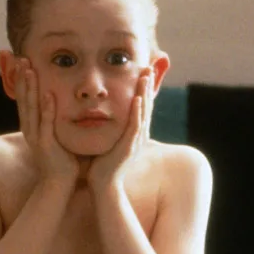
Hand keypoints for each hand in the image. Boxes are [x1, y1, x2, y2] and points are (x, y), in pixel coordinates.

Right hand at [14, 58, 78, 186]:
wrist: (60, 184)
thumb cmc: (62, 160)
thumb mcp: (55, 135)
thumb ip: (55, 121)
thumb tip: (60, 106)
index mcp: (32, 126)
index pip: (25, 99)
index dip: (22, 80)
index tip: (22, 62)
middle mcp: (30, 129)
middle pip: (24, 99)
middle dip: (22, 78)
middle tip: (20, 57)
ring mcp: (36, 136)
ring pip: (31, 107)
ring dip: (30, 87)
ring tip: (29, 69)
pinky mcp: (46, 144)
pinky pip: (46, 123)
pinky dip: (47, 108)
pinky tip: (48, 94)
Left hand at [87, 68, 153, 190]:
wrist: (104, 186)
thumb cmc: (103, 165)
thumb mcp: (109, 141)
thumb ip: (110, 129)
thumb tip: (103, 116)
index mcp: (134, 132)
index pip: (141, 106)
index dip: (144, 89)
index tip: (144, 72)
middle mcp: (138, 134)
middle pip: (146, 105)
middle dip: (148, 86)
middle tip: (150, 67)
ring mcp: (135, 140)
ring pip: (143, 112)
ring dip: (145, 93)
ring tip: (146, 77)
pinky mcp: (129, 146)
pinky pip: (135, 126)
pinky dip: (137, 112)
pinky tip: (138, 99)